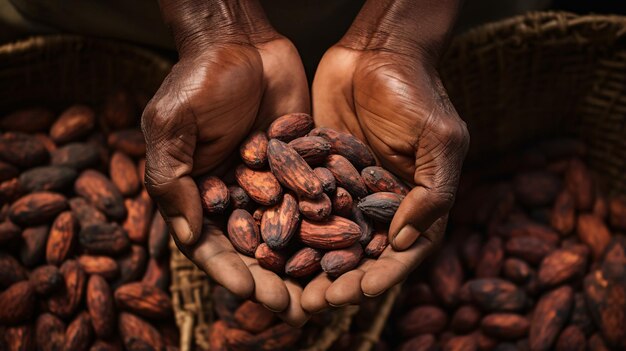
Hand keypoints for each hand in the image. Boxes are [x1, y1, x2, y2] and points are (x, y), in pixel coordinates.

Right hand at [142, 0, 309, 325]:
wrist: (241, 40)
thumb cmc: (196, 80)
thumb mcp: (172, 127)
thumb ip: (171, 179)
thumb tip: (185, 235)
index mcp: (200, 195)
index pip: (212, 244)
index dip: (230, 270)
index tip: (251, 290)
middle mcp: (238, 196)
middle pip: (256, 248)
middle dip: (275, 279)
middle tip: (297, 307)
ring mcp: (273, 182)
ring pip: (291, 231)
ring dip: (307, 262)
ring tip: (328, 289)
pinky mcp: (303, 165)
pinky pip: (316, 198)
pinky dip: (330, 222)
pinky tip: (350, 242)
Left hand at [302, 0, 467, 309]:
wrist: (377, 51)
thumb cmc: (418, 92)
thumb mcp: (440, 141)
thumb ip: (432, 194)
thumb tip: (404, 243)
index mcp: (413, 205)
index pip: (399, 254)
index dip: (379, 277)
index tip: (354, 293)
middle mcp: (377, 205)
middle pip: (357, 255)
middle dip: (336, 281)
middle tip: (310, 303)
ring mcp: (343, 190)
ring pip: (324, 236)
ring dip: (306, 263)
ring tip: (283, 285)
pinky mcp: (314, 171)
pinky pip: (299, 204)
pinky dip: (285, 225)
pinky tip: (264, 243)